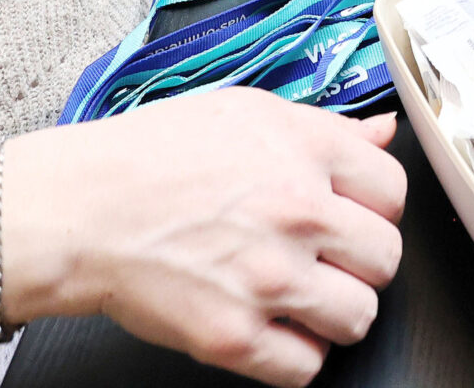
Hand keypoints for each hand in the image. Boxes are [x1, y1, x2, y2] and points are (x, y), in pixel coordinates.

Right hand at [3, 94, 406, 385]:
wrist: (79, 210)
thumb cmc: (150, 156)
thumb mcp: (244, 112)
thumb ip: (323, 127)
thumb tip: (383, 134)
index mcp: (304, 150)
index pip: (394, 190)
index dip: (373, 206)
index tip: (349, 215)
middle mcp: (297, 212)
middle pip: (386, 259)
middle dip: (359, 263)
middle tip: (323, 259)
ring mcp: (269, 278)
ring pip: (358, 317)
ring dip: (333, 313)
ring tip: (297, 297)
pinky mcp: (235, 336)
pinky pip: (306, 367)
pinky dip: (292, 355)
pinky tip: (267, 327)